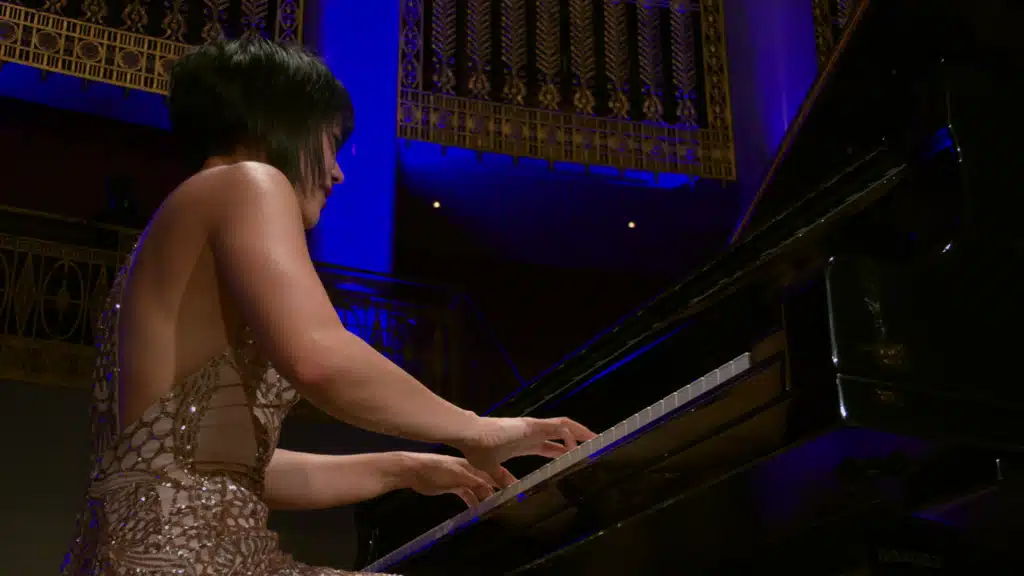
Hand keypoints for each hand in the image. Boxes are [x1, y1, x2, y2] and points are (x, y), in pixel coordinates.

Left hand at [400, 452, 515, 506]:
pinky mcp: (453, 486)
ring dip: (486, 499)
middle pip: (488, 482)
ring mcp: (461, 478)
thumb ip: (475, 483)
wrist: (413, 470)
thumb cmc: (435, 469)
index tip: (518, 490)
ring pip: (478, 490)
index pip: (494, 473)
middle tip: (510, 503)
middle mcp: (470, 471)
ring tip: (495, 511)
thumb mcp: (457, 476)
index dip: (506, 481)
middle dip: (499, 491)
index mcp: (473, 465)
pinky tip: (477, 511)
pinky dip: (473, 502)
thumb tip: (492, 493)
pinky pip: (467, 495)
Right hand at [455, 417, 596, 486]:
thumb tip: (508, 492)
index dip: (566, 450)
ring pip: (564, 425)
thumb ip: (502, 479)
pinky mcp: (532, 424)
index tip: (579, 457)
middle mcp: (533, 433)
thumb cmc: (478, 448)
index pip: (553, 446)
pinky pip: (557, 426)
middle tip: (596, 447)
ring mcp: (534, 427)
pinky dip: (569, 433)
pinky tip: (575, 445)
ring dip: (581, 432)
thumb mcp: (492, 469)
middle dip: (580, 440)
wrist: (469, 436)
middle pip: (563, 433)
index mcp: (526, 443)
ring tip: (596, 439)